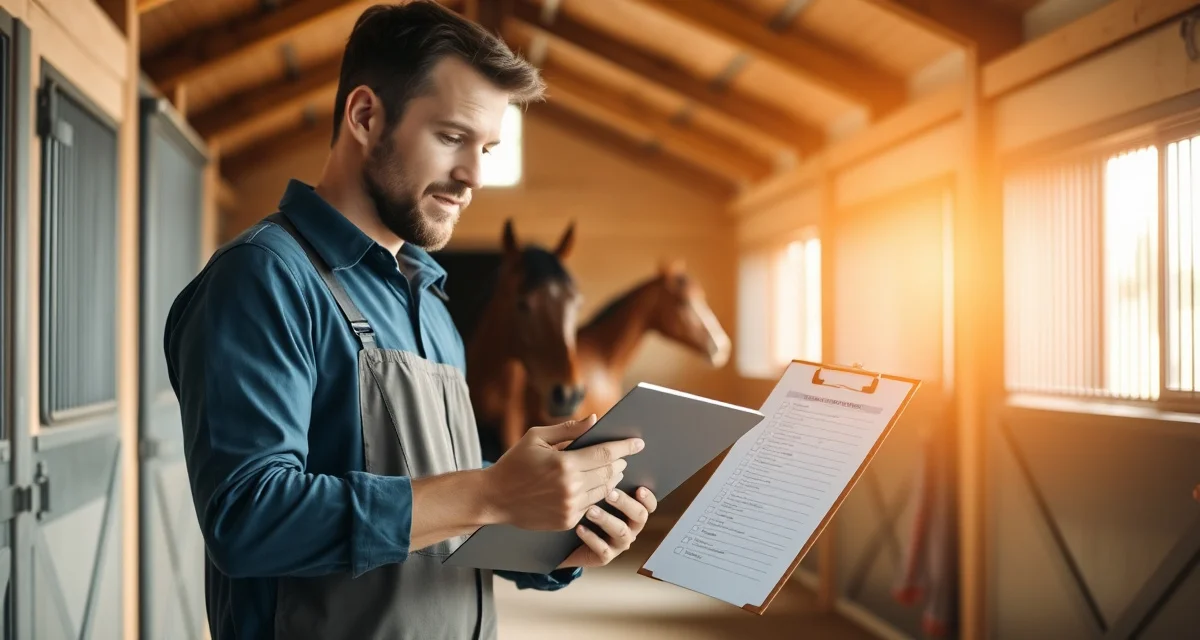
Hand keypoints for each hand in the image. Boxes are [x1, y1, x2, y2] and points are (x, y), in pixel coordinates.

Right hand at [483, 414, 644, 530]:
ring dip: (611, 479)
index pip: (604, 453)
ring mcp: (570, 506)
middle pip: (608, 473)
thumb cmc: (514, 463)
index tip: (638, 443)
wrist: (495, 498)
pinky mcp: (567, 520)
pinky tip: (597, 486)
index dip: (624, 447)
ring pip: (604, 491)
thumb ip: (568, 429)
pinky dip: (598, 495)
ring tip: (612, 469)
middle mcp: (570, 487)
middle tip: (623, 456)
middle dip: (619, 462)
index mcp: (564, 463)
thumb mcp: (536, 438)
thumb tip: (594, 420)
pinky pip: (592, 506)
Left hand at [557, 486, 657, 568]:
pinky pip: (602, 550)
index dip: (648, 498)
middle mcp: (631, 528)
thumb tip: (609, 457)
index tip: (639, 488)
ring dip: (606, 520)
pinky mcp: (605, 557)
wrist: (569, 541)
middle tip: (610, 494)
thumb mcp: (596, 493)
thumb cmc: (586, 509)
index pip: (650, 505)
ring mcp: (619, 544)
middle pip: (640, 516)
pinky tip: (579, 528)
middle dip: (626, 504)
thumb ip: (605, 479)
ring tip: (590, 511)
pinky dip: (591, 538)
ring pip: (621, 533)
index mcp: (633, 511)